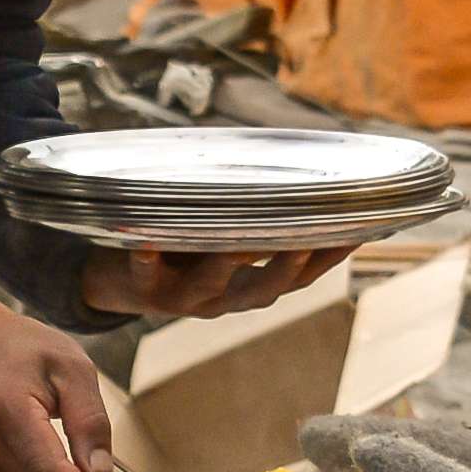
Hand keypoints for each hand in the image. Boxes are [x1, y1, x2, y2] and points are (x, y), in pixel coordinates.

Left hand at [81, 243, 363, 323]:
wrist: (112, 281)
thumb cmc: (178, 249)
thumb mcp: (221, 237)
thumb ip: (254, 218)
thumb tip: (299, 173)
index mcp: (247, 285)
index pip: (298, 276)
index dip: (328, 258)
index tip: (358, 231)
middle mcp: (221, 298)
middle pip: (262, 290)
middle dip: (285, 268)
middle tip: (304, 240)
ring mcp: (182, 297)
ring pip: (209, 287)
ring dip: (223, 267)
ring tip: (234, 246)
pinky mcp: (142, 288)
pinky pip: (144, 274)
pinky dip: (145, 258)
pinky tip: (146, 241)